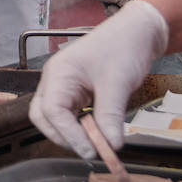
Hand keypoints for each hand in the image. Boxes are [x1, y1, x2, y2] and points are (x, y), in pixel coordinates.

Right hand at [29, 0, 166, 156]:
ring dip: (72, 133)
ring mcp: (64, 86)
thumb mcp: (118, 83)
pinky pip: (71, 115)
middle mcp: (56, 80)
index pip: (51, 111)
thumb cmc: (123, 46)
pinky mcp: (77, 92)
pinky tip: (98, 131)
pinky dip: (82, 127)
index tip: (91, 150)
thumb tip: (110, 145)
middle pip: (43, 117)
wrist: (137, 32)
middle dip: (63, 136)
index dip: (69, 134)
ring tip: (97, 141)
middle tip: (90, 149)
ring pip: (55, 118)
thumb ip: (110, 116)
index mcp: (58, 73)